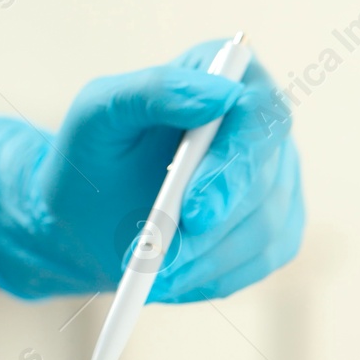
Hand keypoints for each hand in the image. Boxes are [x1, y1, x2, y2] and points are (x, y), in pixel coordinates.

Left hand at [0, 39, 303, 301]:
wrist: (85, 217)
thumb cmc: (92, 155)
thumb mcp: (100, 112)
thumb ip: (155, 90)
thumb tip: (220, 96)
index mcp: (230, 78)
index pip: (261, 116)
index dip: (236, 165)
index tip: (193, 209)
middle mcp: (262, 129)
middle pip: (267, 179)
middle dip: (214, 228)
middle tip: (163, 259)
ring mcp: (274, 181)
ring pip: (263, 228)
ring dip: (204, 260)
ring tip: (150, 276)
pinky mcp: (273, 230)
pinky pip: (258, 262)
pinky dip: (211, 277)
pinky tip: (170, 280)